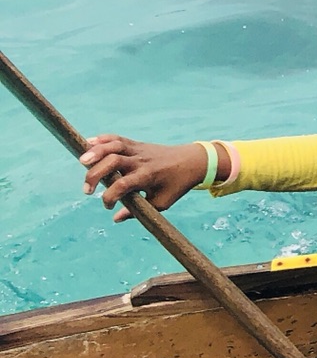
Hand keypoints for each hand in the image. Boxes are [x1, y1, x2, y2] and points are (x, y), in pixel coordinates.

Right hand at [79, 136, 211, 221]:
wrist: (194, 160)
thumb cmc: (178, 184)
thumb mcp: (163, 202)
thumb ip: (139, 211)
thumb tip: (116, 218)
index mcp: (148, 176)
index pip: (122, 184)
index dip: (110, 197)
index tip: (108, 206)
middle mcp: (141, 161)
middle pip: (113, 161)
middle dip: (95, 174)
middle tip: (86, 191)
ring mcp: (138, 150)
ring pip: (114, 145)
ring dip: (96, 152)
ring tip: (82, 162)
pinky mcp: (137, 144)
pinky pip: (118, 138)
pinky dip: (102, 139)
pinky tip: (88, 144)